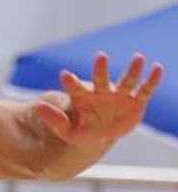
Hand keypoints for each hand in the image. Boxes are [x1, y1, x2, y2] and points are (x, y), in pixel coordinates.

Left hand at [36, 52, 162, 143]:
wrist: (101, 135)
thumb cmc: (81, 130)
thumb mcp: (66, 131)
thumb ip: (53, 119)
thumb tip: (35, 106)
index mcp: (83, 98)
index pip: (75, 88)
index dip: (70, 82)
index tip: (64, 74)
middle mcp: (101, 93)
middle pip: (101, 79)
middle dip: (100, 69)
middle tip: (100, 56)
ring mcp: (119, 96)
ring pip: (126, 80)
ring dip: (132, 70)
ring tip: (138, 57)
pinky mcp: (135, 102)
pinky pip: (144, 89)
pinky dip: (151, 80)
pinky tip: (157, 68)